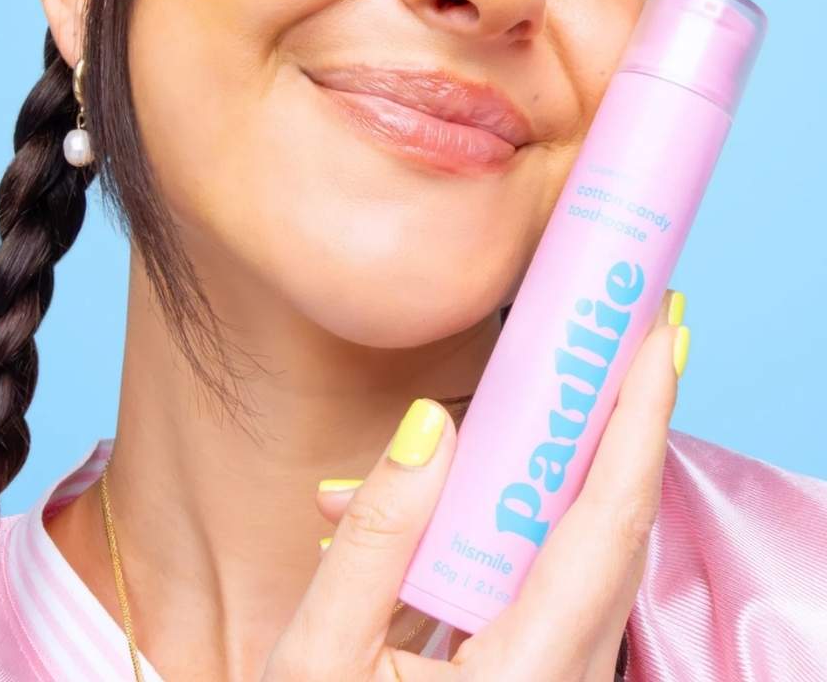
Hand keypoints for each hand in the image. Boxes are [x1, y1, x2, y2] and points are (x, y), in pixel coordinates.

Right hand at [261, 289, 686, 680]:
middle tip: (617, 331)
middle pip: (613, 524)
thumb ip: (378, 538)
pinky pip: (550, 571)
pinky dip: (527, 507)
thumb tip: (436, 424)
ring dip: (572, 457)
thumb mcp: (319, 655)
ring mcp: (555, 675)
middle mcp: (565, 677)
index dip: (638, 418)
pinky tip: (469, 476)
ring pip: (587, 547)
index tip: (659, 335)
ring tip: (550, 385)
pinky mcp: (531, 667)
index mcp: (526, 674)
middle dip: (622, 417)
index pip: (604, 522)